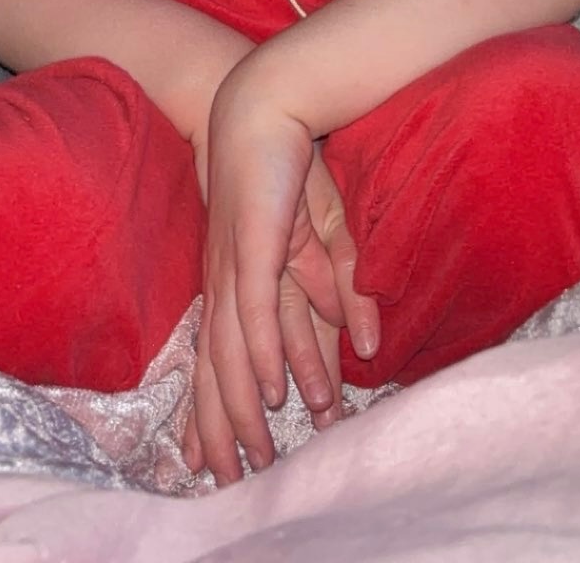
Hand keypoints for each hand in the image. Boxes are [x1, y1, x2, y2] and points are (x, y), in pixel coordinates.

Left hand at [182, 66, 378, 484]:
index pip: (223, 358)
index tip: (225, 457)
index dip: (220, 408)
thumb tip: (360, 338)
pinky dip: (265, 353)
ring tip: (260, 455)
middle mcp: (226, 282)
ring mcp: (235, 264)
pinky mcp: (252, 245)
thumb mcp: (322, 238)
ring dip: (246, 407)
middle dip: (226, 426)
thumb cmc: (288, 168)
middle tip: (238, 477)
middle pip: (219, 368)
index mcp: (234, 280)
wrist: (266, 102)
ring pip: (234, 352)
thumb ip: (338, 287)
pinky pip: (255, 309)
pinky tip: (274, 389)